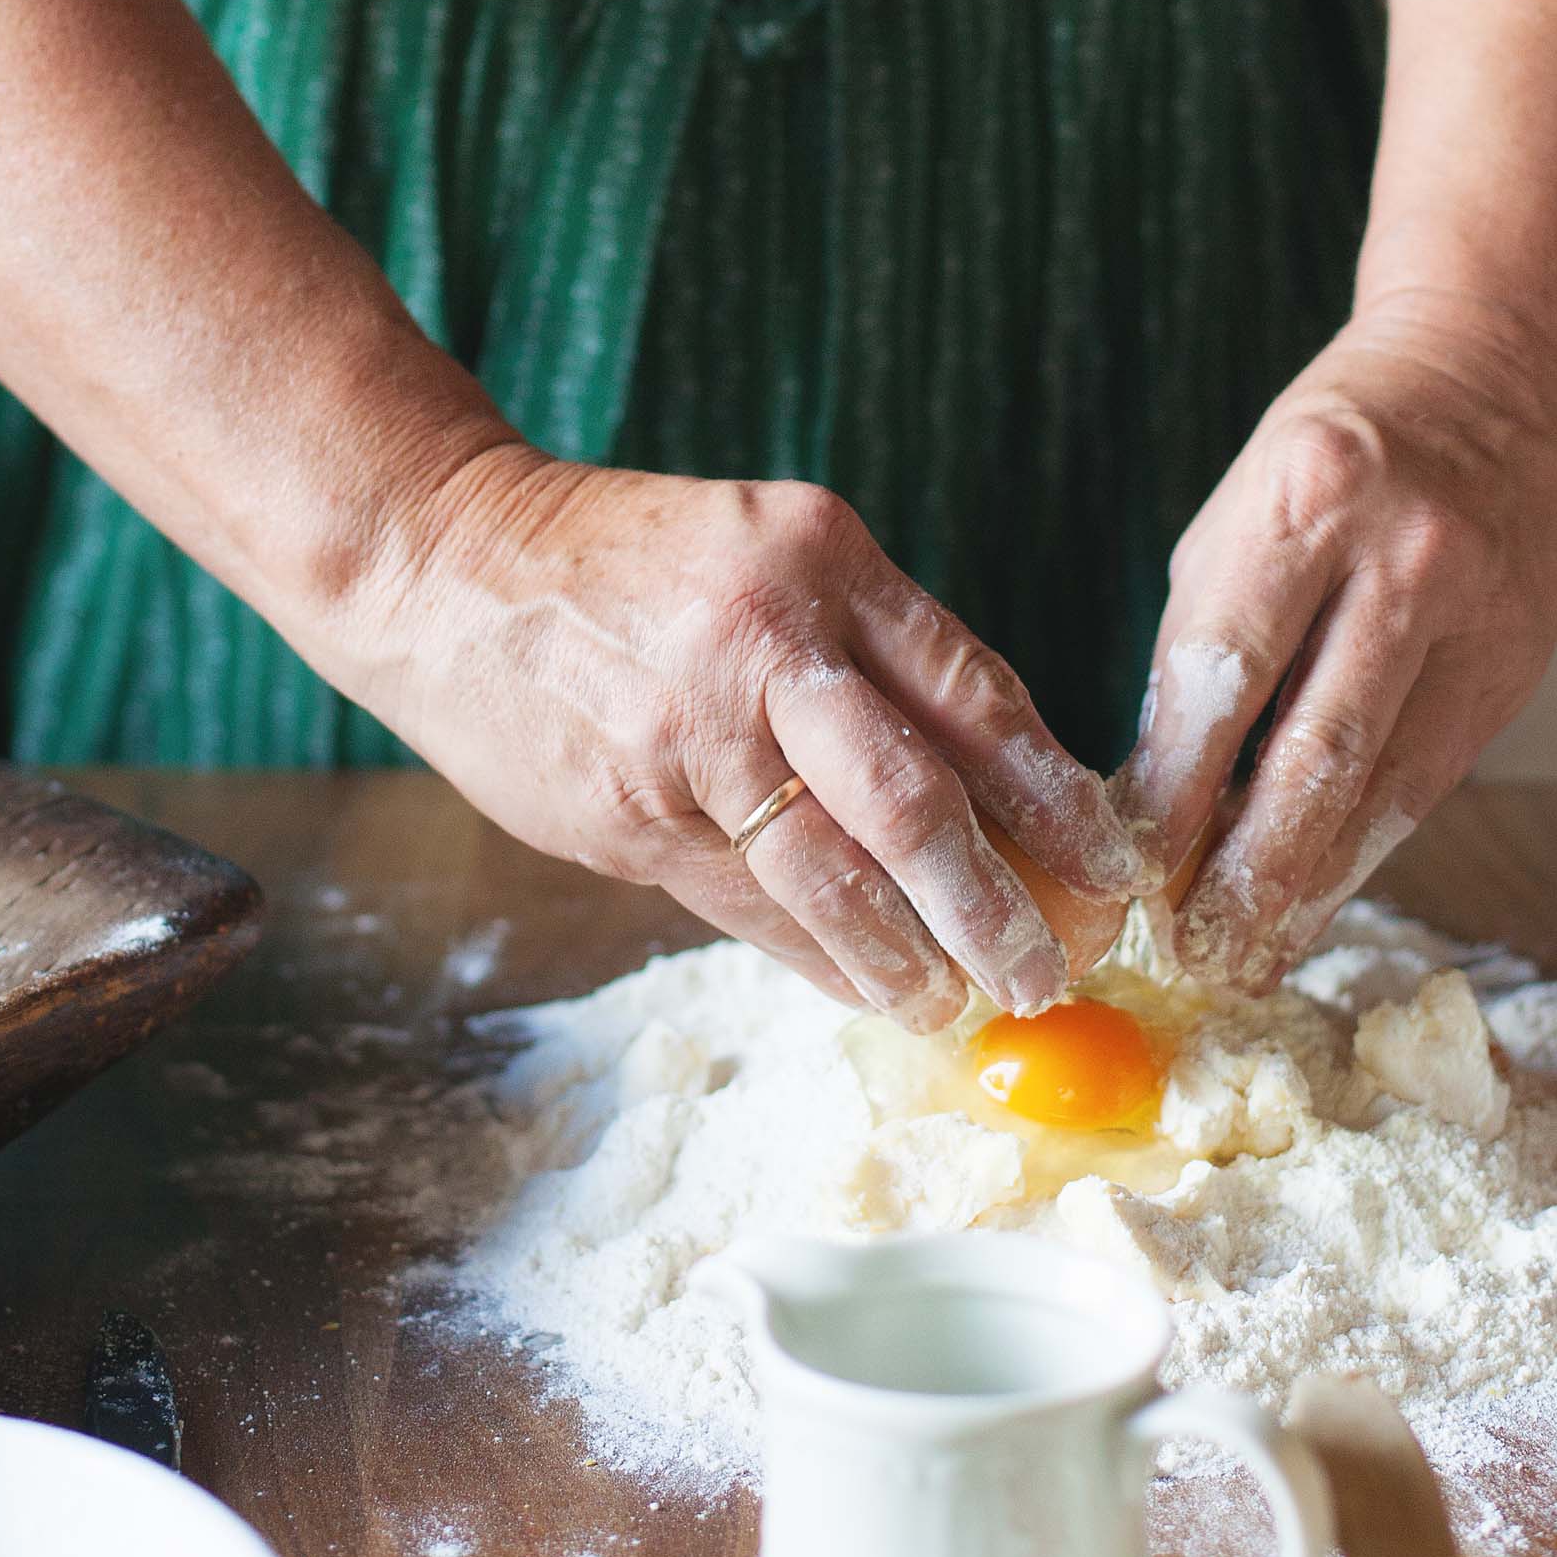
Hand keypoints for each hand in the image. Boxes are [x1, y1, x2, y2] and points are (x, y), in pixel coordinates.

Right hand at [357, 444, 1149, 1028]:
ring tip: (963, 1005)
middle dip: (999, 907)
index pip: (975, 696)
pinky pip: (749, 904)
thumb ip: (870, 654)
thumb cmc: (630, 562)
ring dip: (911, 958)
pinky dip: (820, 956)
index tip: (1112, 866)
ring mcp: (691, 735)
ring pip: (832, 875)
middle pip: (917, 802)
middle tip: (1055, 971)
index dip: (1055, 798)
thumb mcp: (770, 552)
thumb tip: (997, 788)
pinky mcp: (631, 813)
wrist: (443, 560)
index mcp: (824, 559)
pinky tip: (870, 989)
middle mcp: (766, 642)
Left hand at [1115, 312, 1556, 992]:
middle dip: (1250, 869)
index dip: (1176, 785)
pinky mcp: (1518, 667)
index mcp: (1310, 500)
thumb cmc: (1333, 460)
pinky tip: (1318, 896)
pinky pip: (1430, 780)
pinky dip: (1366, 845)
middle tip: (1195, 953)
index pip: (1227, 672)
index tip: (1129, 868)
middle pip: (1318, 749)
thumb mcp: (1241, 519)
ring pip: (1387, 786)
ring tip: (1250, 955)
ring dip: (1311, 885)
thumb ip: (1205, 649)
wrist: (1498, 383)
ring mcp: (1479, 616)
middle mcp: (1405, 559)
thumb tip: (1156, 804)